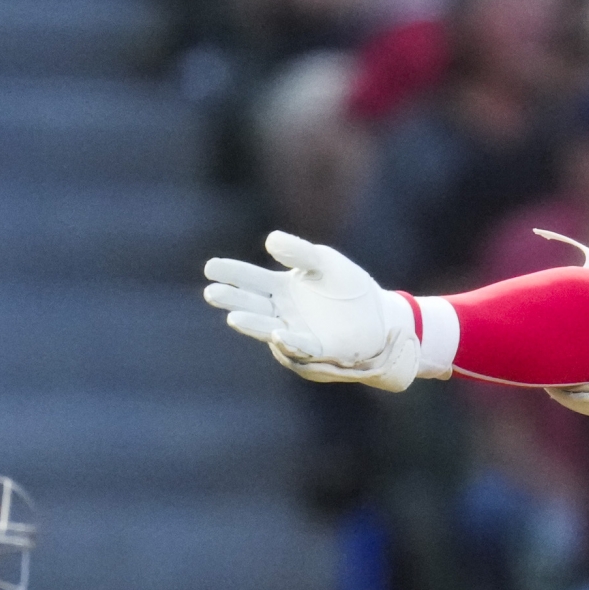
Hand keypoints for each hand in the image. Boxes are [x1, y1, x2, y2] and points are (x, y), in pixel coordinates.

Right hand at [202, 233, 423, 389]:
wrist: (378, 316)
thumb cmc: (345, 287)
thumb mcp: (323, 262)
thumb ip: (299, 252)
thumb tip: (270, 240)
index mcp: (279, 288)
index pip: (249, 279)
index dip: (231, 273)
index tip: (210, 268)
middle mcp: (282, 312)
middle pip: (251, 304)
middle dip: (232, 299)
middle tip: (211, 292)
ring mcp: (296, 331)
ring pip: (267, 326)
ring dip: (252, 323)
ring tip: (234, 318)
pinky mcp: (318, 349)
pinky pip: (299, 345)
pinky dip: (288, 341)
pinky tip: (277, 333)